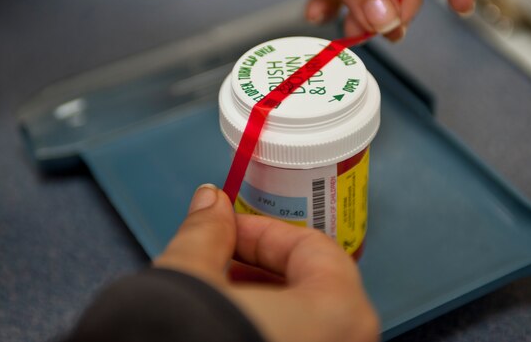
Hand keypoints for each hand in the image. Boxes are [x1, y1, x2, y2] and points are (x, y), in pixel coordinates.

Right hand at [154, 184, 378, 341]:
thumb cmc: (191, 340)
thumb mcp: (191, 275)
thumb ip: (208, 230)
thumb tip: (210, 202)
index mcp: (339, 314)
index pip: (312, 249)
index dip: (261, 232)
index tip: (226, 228)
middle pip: (311, 291)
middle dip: (258, 270)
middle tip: (215, 262)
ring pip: (302, 327)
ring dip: (259, 305)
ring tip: (211, 300)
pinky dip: (265, 335)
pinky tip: (222, 333)